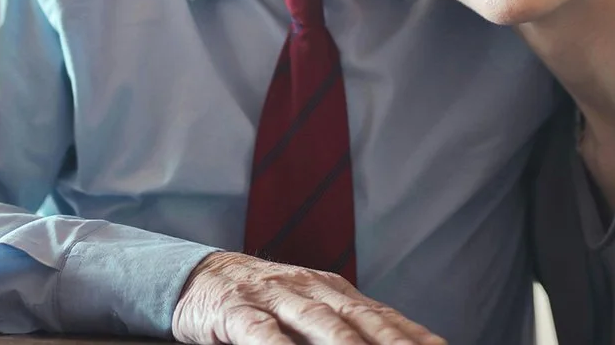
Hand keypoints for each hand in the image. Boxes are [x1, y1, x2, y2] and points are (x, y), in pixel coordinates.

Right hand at [171, 251, 446, 344]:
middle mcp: (312, 290)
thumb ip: (347, 328)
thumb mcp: (309, 311)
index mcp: (336, 292)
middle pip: (362, 322)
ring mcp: (276, 298)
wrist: (199, 275)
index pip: (385, 318)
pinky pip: (262, 333)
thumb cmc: (264, 304)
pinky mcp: (238, 311)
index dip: (416, 338)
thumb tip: (391, 342)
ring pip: (320, 324)